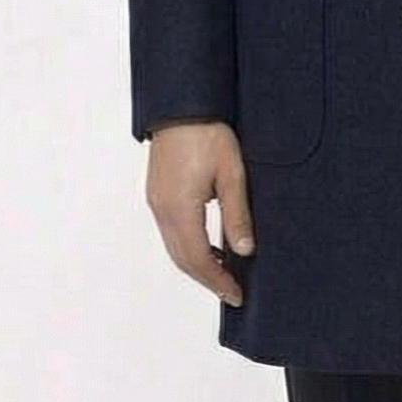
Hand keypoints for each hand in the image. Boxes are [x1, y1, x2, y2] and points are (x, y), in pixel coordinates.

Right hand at [145, 122, 254, 306]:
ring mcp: (157, 202)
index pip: (198, 259)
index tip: (236, 295)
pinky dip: (189, 247)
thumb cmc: (208, 134)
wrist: (182, 106)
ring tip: (223, 274)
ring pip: (174, 247)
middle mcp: (163, 210)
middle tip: (231, 292)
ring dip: (197, 265)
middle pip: (182, 259)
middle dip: (207, 280)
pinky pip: (171, 232)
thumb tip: (244, 251)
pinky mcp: (157, 194)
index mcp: (180, 208)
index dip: (217, 281)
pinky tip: (209, 247)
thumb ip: (237, 215)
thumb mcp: (232, 174)